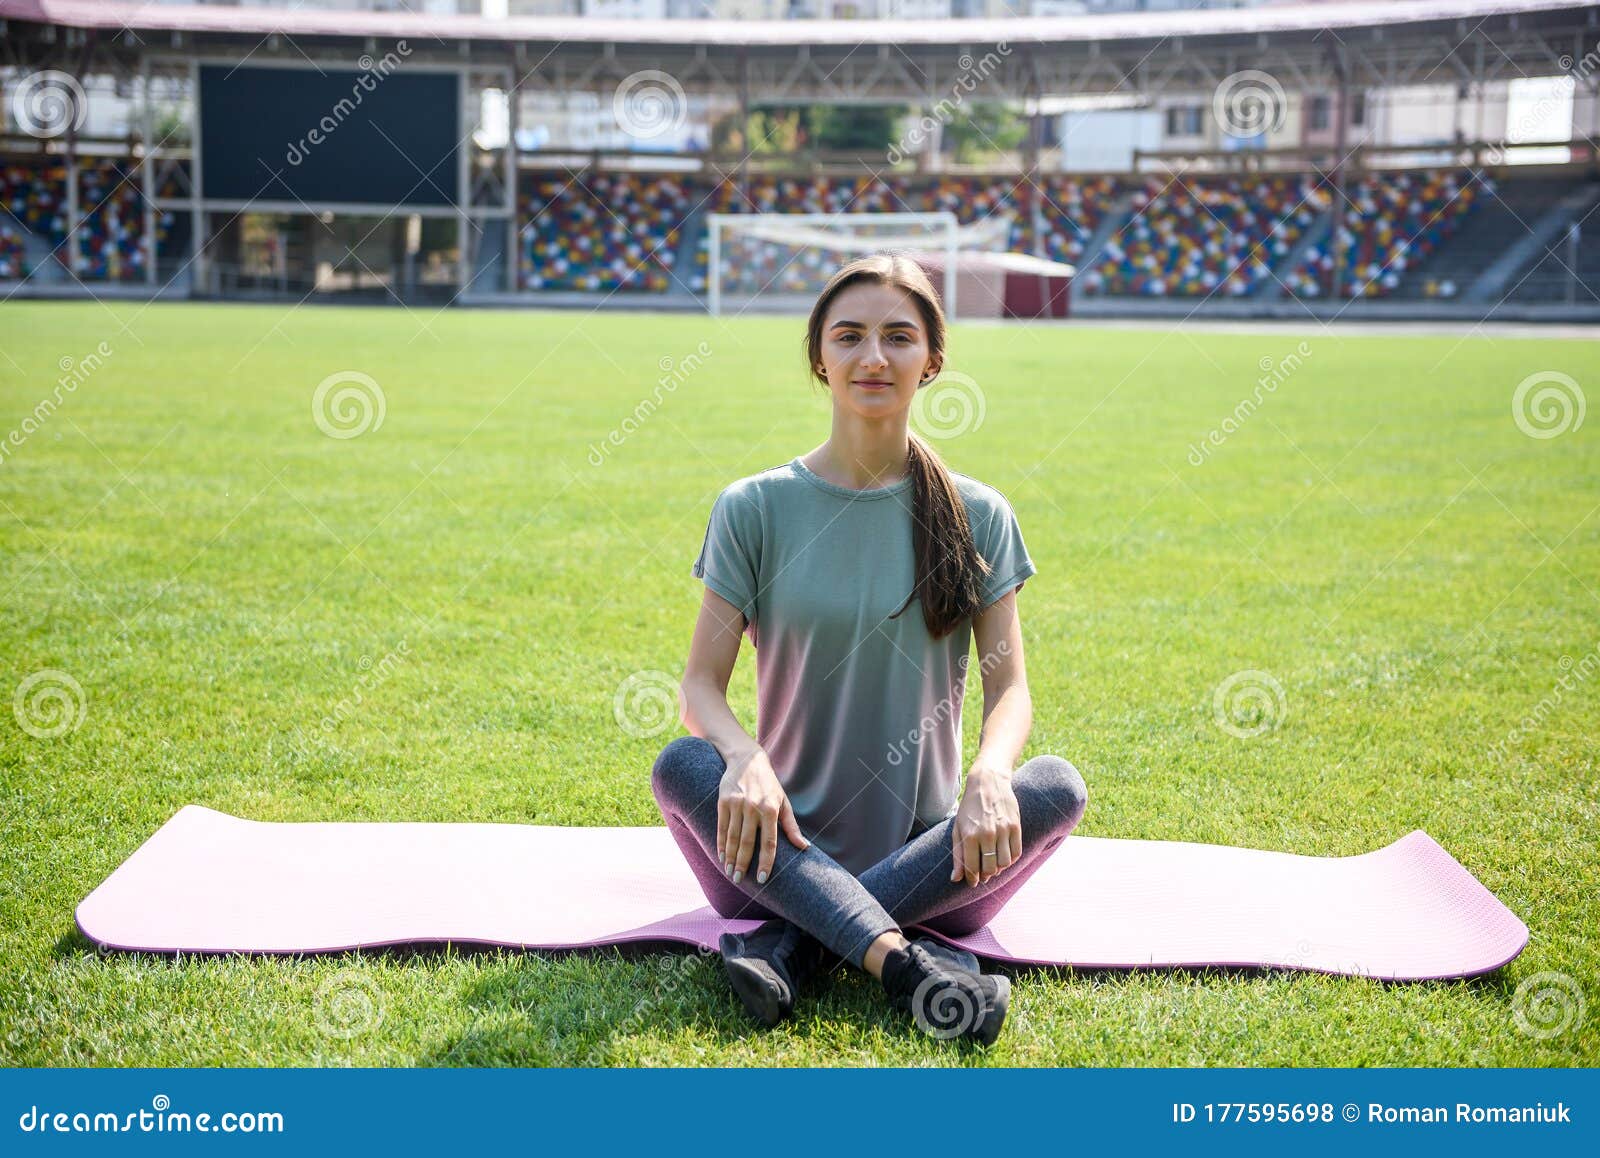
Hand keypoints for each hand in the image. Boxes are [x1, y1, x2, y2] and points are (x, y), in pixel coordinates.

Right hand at [717, 748, 808, 886]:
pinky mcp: (723, 802)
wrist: (746, 760)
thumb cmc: (769, 784)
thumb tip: (804, 847)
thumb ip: (791, 826)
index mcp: (770, 809)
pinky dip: (721, 844)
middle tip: (739, 880)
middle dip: (743, 864)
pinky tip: (722, 857)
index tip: (762, 878)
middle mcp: (752, 807)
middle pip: (747, 842)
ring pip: (732, 837)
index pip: (769, 842)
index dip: (766, 862)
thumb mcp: (783, 802)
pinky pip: (721, 828)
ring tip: (730, 873)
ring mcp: (736, 804)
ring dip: (730, 857)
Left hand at [951, 763, 1021, 887]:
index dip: (972, 879)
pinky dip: (1011, 859)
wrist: (988, 782)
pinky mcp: (1015, 826)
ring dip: (999, 868)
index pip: (972, 868)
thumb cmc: (969, 807)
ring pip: (1005, 863)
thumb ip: (958, 854)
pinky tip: (1003, 855)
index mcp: (970, 835)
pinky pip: (1016, 853)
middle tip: (984, 874)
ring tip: (993, 864)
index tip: (973, 882)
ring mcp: (1003, 830)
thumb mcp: (958, 828)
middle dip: (986, 875)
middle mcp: (987, 834)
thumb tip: (955, 879)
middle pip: (990, 869)